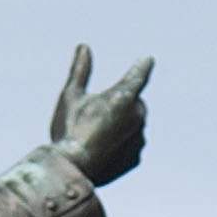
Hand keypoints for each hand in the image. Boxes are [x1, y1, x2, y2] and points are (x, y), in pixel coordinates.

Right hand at [43, 43, 153, 185]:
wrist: (72, 169)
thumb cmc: (68, 129)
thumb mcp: (70, 96)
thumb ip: (80, 70)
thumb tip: (84, 47)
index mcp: (123, 96)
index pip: (139, 75)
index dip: (142, 67)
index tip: (147, 60)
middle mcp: (137, 116)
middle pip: (134, 102)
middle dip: (121, 103)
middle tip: (96, 114)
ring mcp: (139, 138)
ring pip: (133, 125)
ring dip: (120, 124)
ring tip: (94, 135)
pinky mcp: (136, 157)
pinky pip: (131, 145)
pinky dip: (120, 144)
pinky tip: (100, 150)